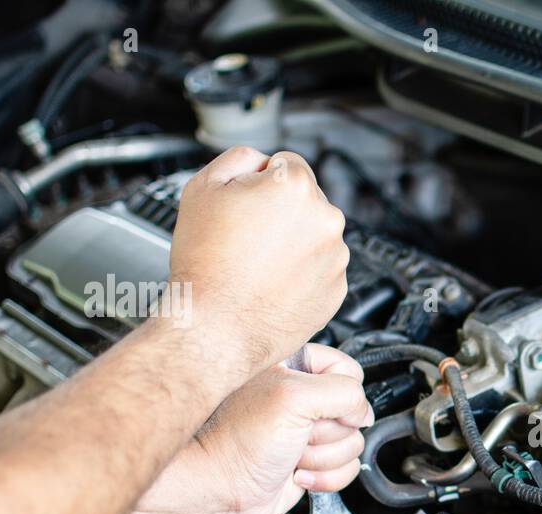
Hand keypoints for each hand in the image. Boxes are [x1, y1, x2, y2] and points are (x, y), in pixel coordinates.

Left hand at [119, 345, 372, 513]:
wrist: (213, 490)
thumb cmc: (234, 442)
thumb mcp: (293, 397)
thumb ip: (342, 392)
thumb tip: (362, 412)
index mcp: (292, 368)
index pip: (347, 370)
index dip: (343, 394)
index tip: (321, 407)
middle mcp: (300, 399)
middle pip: (353, 412)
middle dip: (329, 431)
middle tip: (297, 435)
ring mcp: (304, 434)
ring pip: (351, 443)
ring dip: (324, 458)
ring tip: (291, 457)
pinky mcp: (308, 464)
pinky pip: (344, 470)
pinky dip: (325, 478)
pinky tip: (294, 475)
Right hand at [159, 146, 349, 381]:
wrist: (217, 327)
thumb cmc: (206, 263)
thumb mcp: (203, 187)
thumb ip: (241, 159)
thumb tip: (262, 161)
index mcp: (296, 187)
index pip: (288, 164)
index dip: (261, 182)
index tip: (247, 204)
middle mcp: (326, 219)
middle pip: (304, 201)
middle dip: (280, 213)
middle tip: (247, 239)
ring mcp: (336, 257)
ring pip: (313, 236)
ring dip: (292, 244)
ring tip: (257, 266)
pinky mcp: (337, 289)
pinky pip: (320, 270)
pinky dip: (301, 274)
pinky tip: (272, 284)